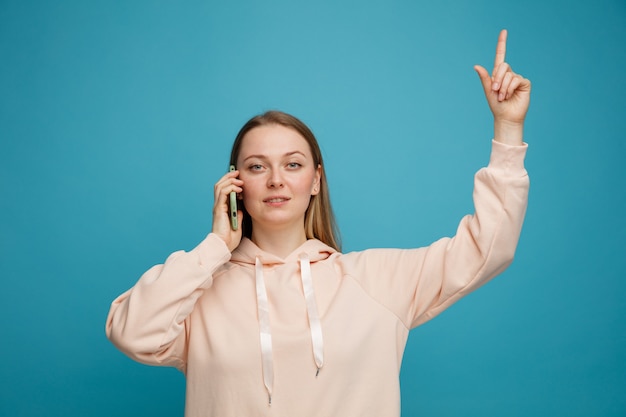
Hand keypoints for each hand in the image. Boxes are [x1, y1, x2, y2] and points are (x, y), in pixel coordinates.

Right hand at [212, 169, 243, 251]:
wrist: (223, 246)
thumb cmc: (229, 238)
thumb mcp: (237, 224)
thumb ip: (238, 216)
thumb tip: (241, 209)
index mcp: (222, 208)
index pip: (224, 190)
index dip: (230, 182)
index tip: (240, 179)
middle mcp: (218, 205)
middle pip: (220, 185)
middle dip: (229, 177)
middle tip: (238, 172)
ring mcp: (218, 206)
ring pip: (220, 186)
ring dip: (230, 180)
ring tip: (239, 179)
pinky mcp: (219, 209)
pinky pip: (223, 193)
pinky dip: (230, 188)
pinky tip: (238, 189)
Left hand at [474, 30, 530, 144]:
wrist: (506, 116)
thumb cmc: (496, 105)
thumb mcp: (488, 91)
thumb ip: (485, 78)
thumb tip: (476, 66)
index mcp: (498, 74)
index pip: (500, 56)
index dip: (502, 43)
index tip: (504, 31)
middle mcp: (508, 74)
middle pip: (503, 66)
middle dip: (497, 79)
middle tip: (495, 91)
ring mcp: (517, 78)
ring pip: (509, 75)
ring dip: (503, 88)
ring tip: (502, 97)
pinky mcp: (524, 83)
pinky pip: (516, 80)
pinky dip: (510, 88)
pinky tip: (509, 96)